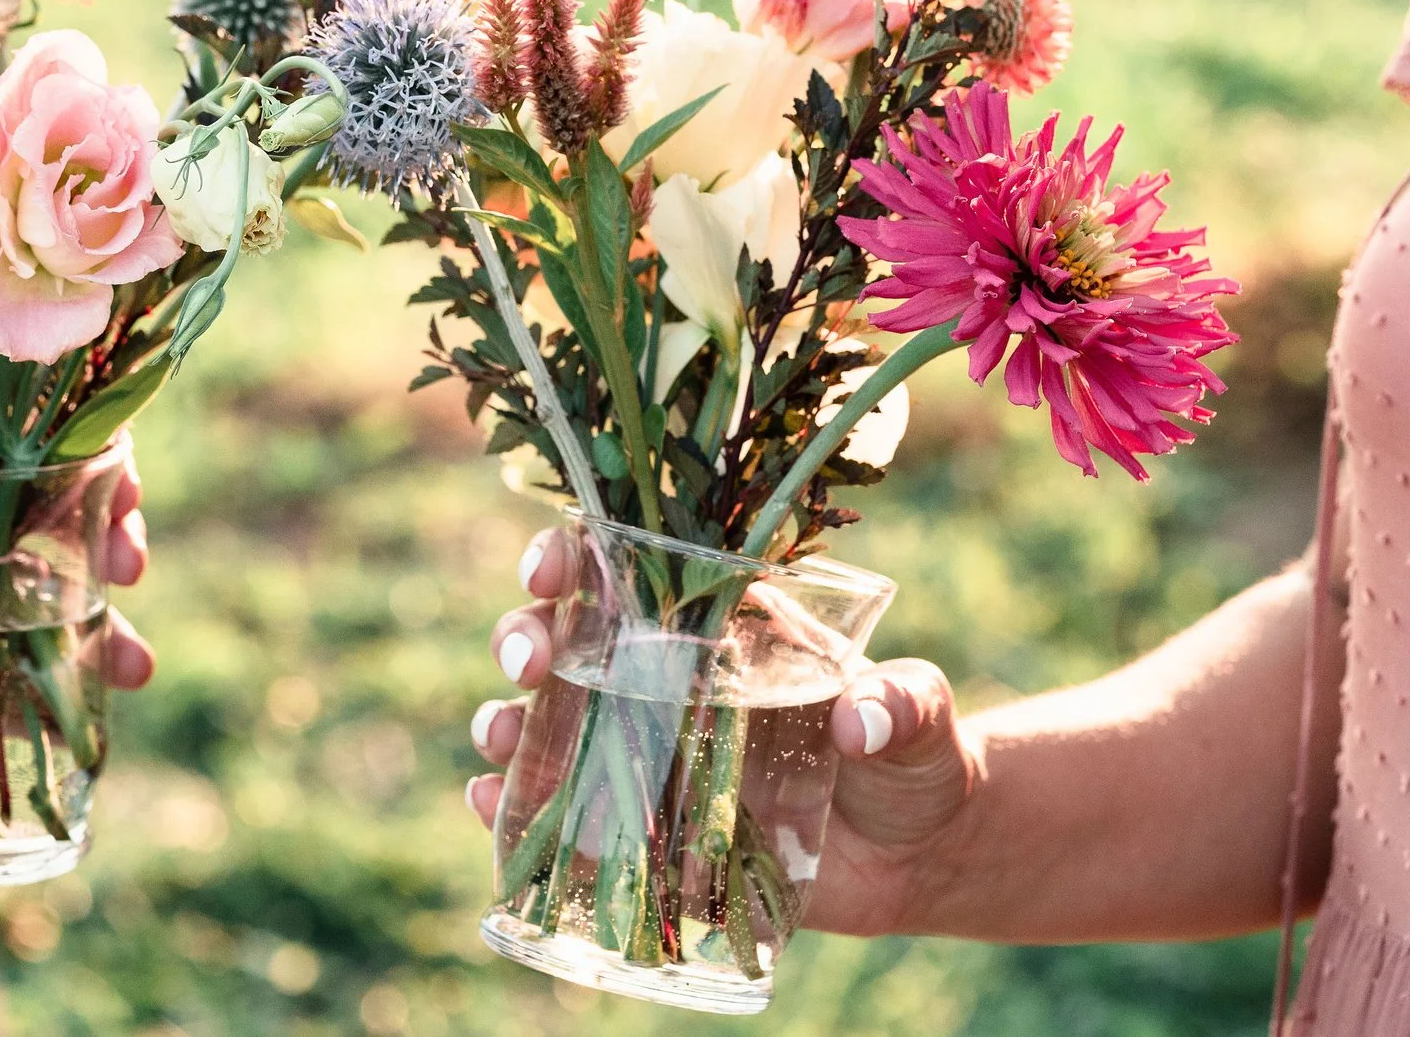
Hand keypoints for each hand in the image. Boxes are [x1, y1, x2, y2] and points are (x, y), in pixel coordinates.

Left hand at [0, 430, 157, 695]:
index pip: (22, 436)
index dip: (84, 460)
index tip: (111, 496)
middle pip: (46, 520)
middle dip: (103, 547)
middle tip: (124, 577)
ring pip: (25, 603)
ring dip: (86, 633)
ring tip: (129, 667)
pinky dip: (19, 701)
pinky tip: (64, 722)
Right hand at [463, 527, 979, 936]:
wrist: (915, 856)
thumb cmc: (917, 760)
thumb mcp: (922, 720)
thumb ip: (907, 704)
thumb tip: (861, 717)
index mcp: (718, 623)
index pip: (628, 564)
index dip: (574, 553)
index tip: (549, 568)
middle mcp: (664, 676)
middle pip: (565, 633)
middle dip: (523, 633)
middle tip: (524, 661)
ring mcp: (646, 751)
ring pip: (547, 716)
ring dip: (506, 716)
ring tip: (500, 737)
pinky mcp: (642, 826)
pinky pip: (559, 806)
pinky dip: (510, 800)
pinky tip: (487, 801)